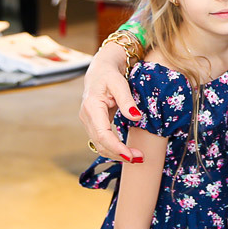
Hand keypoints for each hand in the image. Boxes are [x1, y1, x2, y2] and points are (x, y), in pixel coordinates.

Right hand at [80, 41, 143, 162]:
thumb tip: (136, 117)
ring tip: (137, 157)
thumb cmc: (110, 74)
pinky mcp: (94, 125)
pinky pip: (102, 141)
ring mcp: (89, 122)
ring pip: (100, 145)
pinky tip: (127, 152)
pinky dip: (114, 149)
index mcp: (91, 107)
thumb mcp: (119, 82)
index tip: (131, 155)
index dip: (116, 147)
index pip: (103, 135)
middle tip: (140, 158)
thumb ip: (126, 100)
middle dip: (120, 154)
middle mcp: (87, 117)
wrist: (100, 70)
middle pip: (101, 144)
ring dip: (117, 154)